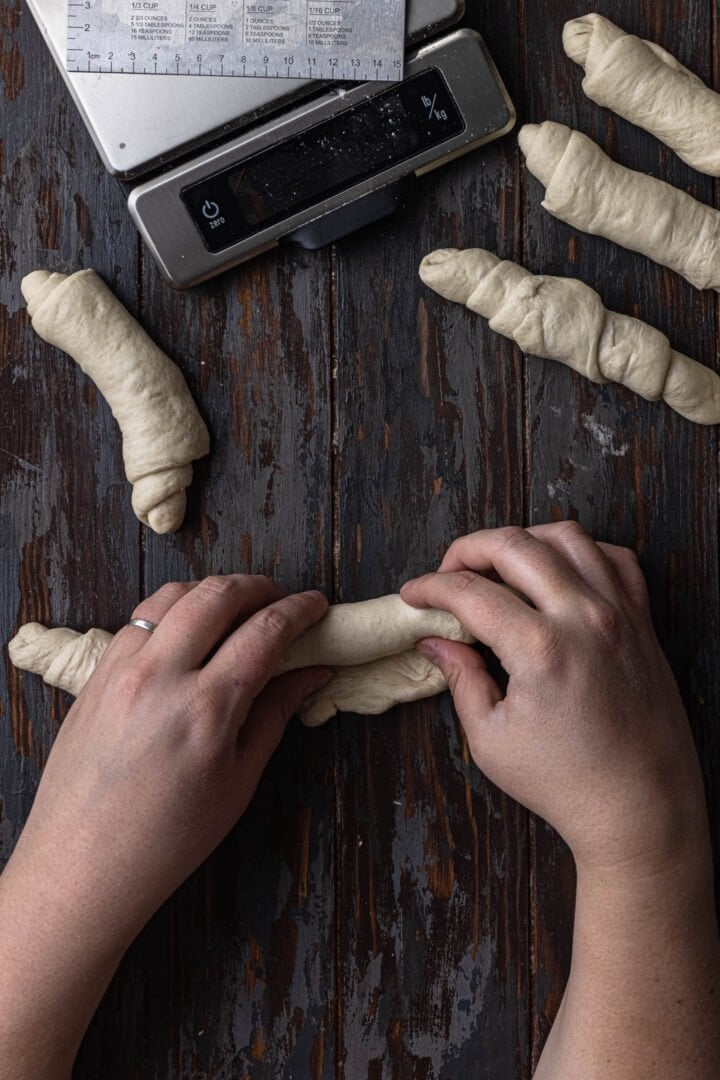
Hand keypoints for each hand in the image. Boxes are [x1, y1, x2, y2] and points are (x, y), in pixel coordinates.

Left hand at [0, 575, 329, 1077]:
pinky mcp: (94, 675)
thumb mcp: (239, 781)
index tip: (318, 605)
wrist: (83, 866)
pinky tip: (188, 633)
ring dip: (212, 592)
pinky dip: (172, 612)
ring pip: (172, 595)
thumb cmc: (170, 838)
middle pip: (217, 595)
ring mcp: (120, 670)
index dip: (300, 610)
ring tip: (236, 609)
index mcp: (207, 708)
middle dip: (259, 586)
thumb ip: (275, 715)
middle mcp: (161, 676)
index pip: (265, 631)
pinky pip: (138, 620)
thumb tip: (313, 673)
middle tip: (281, 599)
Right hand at [400, 523, 707, 874]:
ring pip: (567, 536)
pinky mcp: (642, 622)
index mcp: (540, 648)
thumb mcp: (492, 740)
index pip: (470, 592)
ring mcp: (619, 614)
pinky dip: (582, 551)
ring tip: (499, 565)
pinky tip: (558, 572)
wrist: (641, 807)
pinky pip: (614, 558)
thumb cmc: (566, 782)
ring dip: (523, 540)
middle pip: (514, 544)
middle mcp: (583, 618)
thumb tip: (435, 642)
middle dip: (467, 549)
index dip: (430, 588)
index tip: (413, 596)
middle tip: (447, 573)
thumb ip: (461, 679)